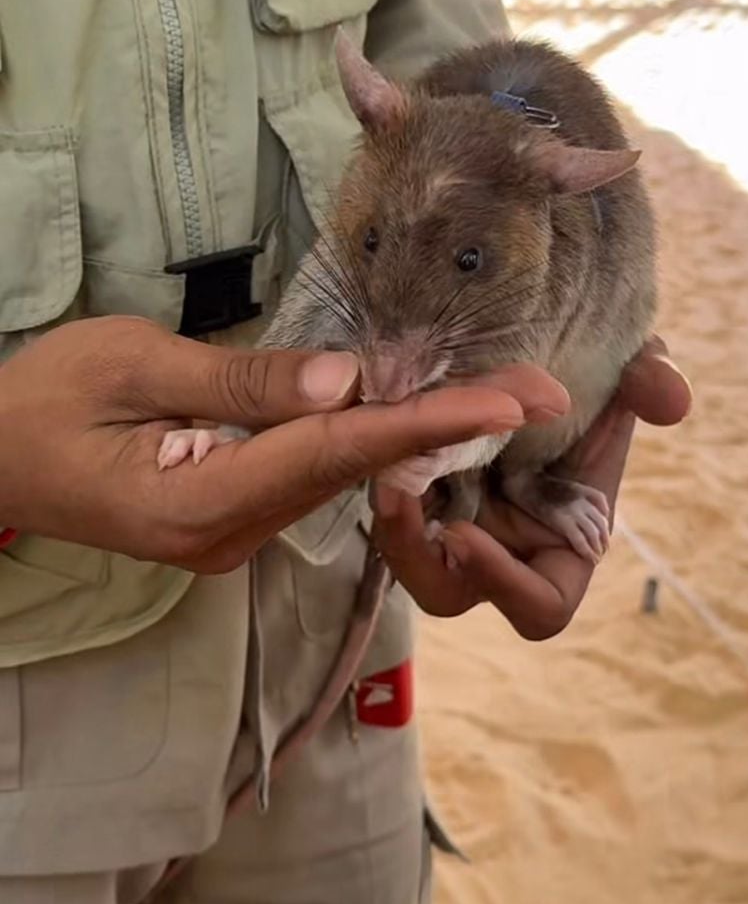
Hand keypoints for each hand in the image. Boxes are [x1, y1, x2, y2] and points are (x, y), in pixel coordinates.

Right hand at [0, 318, 568, 573]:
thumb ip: (236, 379)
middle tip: (542, 390)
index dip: (425, 425)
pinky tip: (419, 413)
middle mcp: (229, 537)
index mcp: (200, 503)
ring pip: (339, 480)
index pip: (334, 455)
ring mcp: (230, 537)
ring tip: (505, 394)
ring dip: (419, 438)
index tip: (505, 404)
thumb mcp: (126, 366)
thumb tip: (342, 380)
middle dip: (449, 430)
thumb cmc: (40, 403)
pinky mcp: (228, 520)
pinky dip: (367, 445)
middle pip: (355, 473)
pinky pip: (310, 480)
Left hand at [371, 338, 691, 640]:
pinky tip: (377, 439)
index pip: (539, 606)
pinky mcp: (412, 492)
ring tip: (382, 473)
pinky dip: (382, 483)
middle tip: (397, 498)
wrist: (527, 351)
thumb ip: (650, 385)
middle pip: (448, 591)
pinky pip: (388, 510)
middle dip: (418, 556)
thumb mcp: (624, 379)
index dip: (506, 586)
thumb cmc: (590, 382)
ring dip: (392, 525)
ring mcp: (452, 522)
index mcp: (562, 544)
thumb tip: (672, 400)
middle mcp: (503, 546)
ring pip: (407, 556)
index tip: (465, 535)